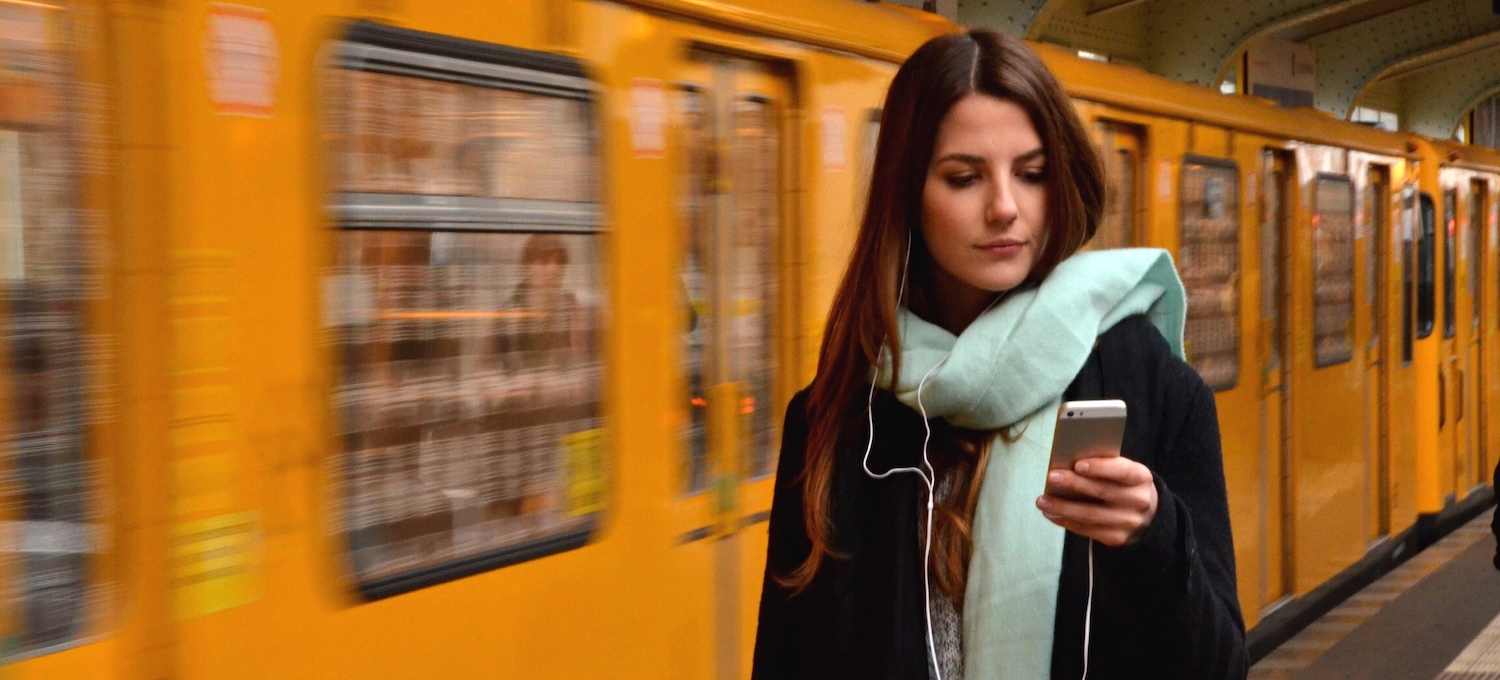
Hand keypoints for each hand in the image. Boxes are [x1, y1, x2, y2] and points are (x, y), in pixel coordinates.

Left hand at [1036, 456, 1157, 546]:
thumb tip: (1068, 464)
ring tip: (1042, 501)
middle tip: (1051, 477)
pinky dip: (1066, 521)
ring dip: (1063, 507)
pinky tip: (1051, 514)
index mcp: (1141, 478)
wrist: (1147, 518)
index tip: (1078, 464)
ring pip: (1091, 514)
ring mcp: (1128, 522)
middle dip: (1074, 484)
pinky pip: (1087, 529)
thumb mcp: (1124, 473)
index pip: (1122, 471)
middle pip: (1103, 492)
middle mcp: (1138, 501)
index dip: (1101, 468)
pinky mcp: (1117, 538)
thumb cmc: (1124, 486)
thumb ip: (1104, 467)